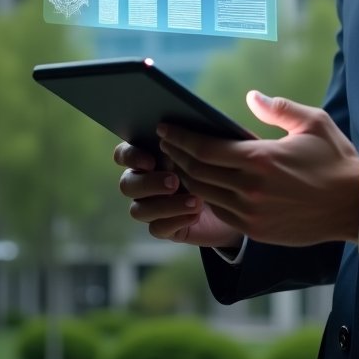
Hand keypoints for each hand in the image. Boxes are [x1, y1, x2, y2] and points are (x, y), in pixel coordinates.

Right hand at [114, 141, 243, 248]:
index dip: (130, 157)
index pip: (123, 154)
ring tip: (195, 201)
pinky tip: (195, 214)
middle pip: (127, 184)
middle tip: (174, 181)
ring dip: (165, 205)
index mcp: (149, 155)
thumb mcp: (209, 147)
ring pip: (138, 210)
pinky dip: (176, 220)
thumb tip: (184, 130)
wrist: (235, 195)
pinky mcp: (165, 227)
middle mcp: (145, 181)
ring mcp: (152, 205)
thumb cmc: (218, 162)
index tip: (150, 160)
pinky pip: (158, 228)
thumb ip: (193, 137)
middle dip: (149, 183)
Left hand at [157, 91, 358, 247]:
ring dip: (186, 177)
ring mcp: (251, 213)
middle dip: (175, 155)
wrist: (354, 205)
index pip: (205, 149)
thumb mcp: (313, 123)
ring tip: (177, 161)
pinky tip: (203, 184)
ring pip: (204, 194)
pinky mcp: (256, 230)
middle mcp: (250, 189)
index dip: (180, 138)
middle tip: (164, 141)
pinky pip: (220, 211)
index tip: (165, 127)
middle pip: (197, 172)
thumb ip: (279, 108)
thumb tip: (251, 96)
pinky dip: (205, 196)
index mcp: (260, 159)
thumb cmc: (335, 159)